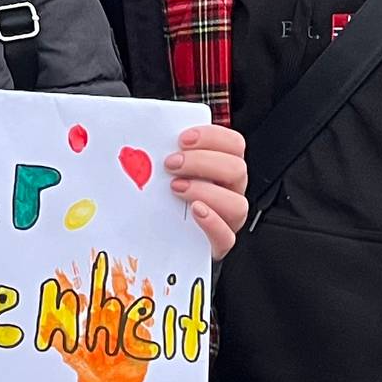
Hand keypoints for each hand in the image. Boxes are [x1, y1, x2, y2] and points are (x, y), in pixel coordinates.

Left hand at [166, 124, 248, 259]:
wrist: (157, 240)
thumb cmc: (161, 200)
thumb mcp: (162, 172)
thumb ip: (162, 154)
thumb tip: (143, 139)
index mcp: (221, 168)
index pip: (234, 144)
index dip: (212, 137)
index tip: (183, 139)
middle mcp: (229, 192)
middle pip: (236, 169)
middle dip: (202, 162)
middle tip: (171, 164)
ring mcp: (226, 220)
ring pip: (237, 203)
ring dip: (205, 191)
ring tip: (176, 189)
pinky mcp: (217, 244)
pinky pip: (227, 236)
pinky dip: (212, 222)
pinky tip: (194, 211)